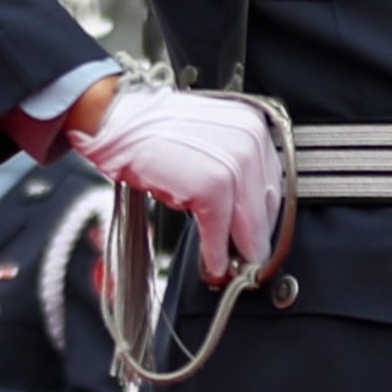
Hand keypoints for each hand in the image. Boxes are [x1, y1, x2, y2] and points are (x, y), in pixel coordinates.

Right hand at [67, 82, 285, 282]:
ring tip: (232, 268)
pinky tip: (212, 265)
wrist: (120, 122)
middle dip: (255, 237)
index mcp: (252, 124)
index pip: (271, 181)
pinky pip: (220, 228)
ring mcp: (233, 161)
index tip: (258, 236)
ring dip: (239, 250)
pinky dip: (215, 252)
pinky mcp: (212, 184)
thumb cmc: (153, 130)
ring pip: (246, 220)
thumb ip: (230, 166)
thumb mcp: (206, 138)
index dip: (265, 215)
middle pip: (265, 203)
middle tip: (249, 259)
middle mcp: (250, 139)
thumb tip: (242, 211)